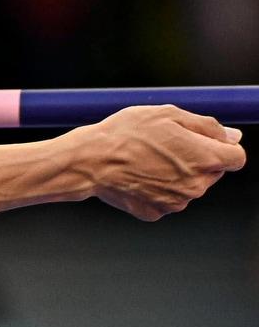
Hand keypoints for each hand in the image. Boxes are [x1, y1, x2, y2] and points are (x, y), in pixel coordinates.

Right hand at [72, 105, 245, 220]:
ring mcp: (176, 202)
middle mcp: (197, 185)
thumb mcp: (168, 114)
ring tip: (146, 159)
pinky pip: (166, 199)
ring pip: (188, 186)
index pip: (236, 157)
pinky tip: (137, 175)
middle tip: (165, 145)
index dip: (222, 146)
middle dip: (196, 159)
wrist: (90, 161)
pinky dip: (156, 188)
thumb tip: (233, 137)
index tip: (202, 141)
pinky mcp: (156, 212)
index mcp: (206, 159)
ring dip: (176, 174)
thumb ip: (208, 126)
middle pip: (212, 172)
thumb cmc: (126, 133)